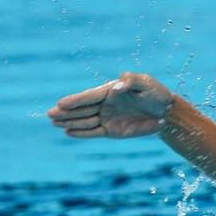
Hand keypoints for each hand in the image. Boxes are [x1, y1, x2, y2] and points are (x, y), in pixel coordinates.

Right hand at [47, 72, 173, 137]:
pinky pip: (94, 132)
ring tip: (55, 123)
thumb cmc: (155, 92)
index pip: (89, 96)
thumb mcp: (145, 83)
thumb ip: (131, 82)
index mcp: (109, 91)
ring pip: (85, 121)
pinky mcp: (111, 130)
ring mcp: (106, 117)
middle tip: (50, 115)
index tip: (61, 103)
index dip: (75, 100)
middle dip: (66, 112)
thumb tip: (117, 86)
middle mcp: (104, 104)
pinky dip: (82, 133)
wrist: (166, 111)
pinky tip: (68, 132)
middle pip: (82, 109)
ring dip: (70, 122)